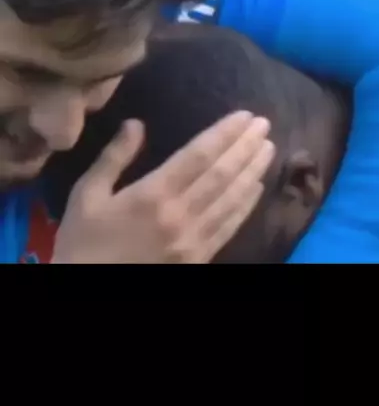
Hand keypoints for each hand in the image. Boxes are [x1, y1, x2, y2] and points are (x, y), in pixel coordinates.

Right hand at [51, 111, 274, 263]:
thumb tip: (136, 124)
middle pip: (222, 174)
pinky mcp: (199, 259)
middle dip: (246, 146)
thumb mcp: (87, 195)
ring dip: (253, 171)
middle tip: (264, 123)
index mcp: (153, 194)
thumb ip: (114, 158)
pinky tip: (256, 188)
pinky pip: (229, 227)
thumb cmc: (83, 242)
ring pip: (232, 199)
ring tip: (268, 148)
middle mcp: (180, 214)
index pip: (199, 155)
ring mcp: (193, 239)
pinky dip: (246, 205)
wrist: (88, 290)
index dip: (224, 133)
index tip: (244, 115)